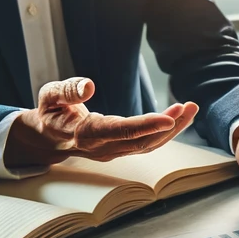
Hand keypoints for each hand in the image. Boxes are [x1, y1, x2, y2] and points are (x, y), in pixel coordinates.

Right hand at [4, 77, 196, 168]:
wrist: (48, 136)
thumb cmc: (51, 112)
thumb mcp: (50, 96)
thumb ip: (67, 90)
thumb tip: (89, 85)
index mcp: (83, 134)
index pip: (119, 132)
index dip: (144, 127)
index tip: (168, 119)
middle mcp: (103, 147)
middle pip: (141, 142)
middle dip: (169, 126)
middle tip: (189, 106)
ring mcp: (114, 152)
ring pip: (149, 145)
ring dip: (173, 129)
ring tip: (190, 109)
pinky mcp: (122, 149)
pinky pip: (148, 144)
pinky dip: (166, 132)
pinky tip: (180, 117)